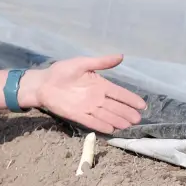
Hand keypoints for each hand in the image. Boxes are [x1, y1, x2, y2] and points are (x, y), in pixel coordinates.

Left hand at [25, 55, 146, 133]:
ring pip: (106, 115)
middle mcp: (96, 98)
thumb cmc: (61, 71)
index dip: (130, 99)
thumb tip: (121, 56)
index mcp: (100, 85)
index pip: (119, 93)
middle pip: (115, 107)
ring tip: (128, 126)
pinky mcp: (78, 115)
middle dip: (127, 113)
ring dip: (117, 120)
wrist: (43, 83)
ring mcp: (88, 108)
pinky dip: (101, 126)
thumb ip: (101, 62)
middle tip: (138, 119)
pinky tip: (111, 129)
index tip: (142, 105)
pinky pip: (92, 122)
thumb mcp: (82, 63)